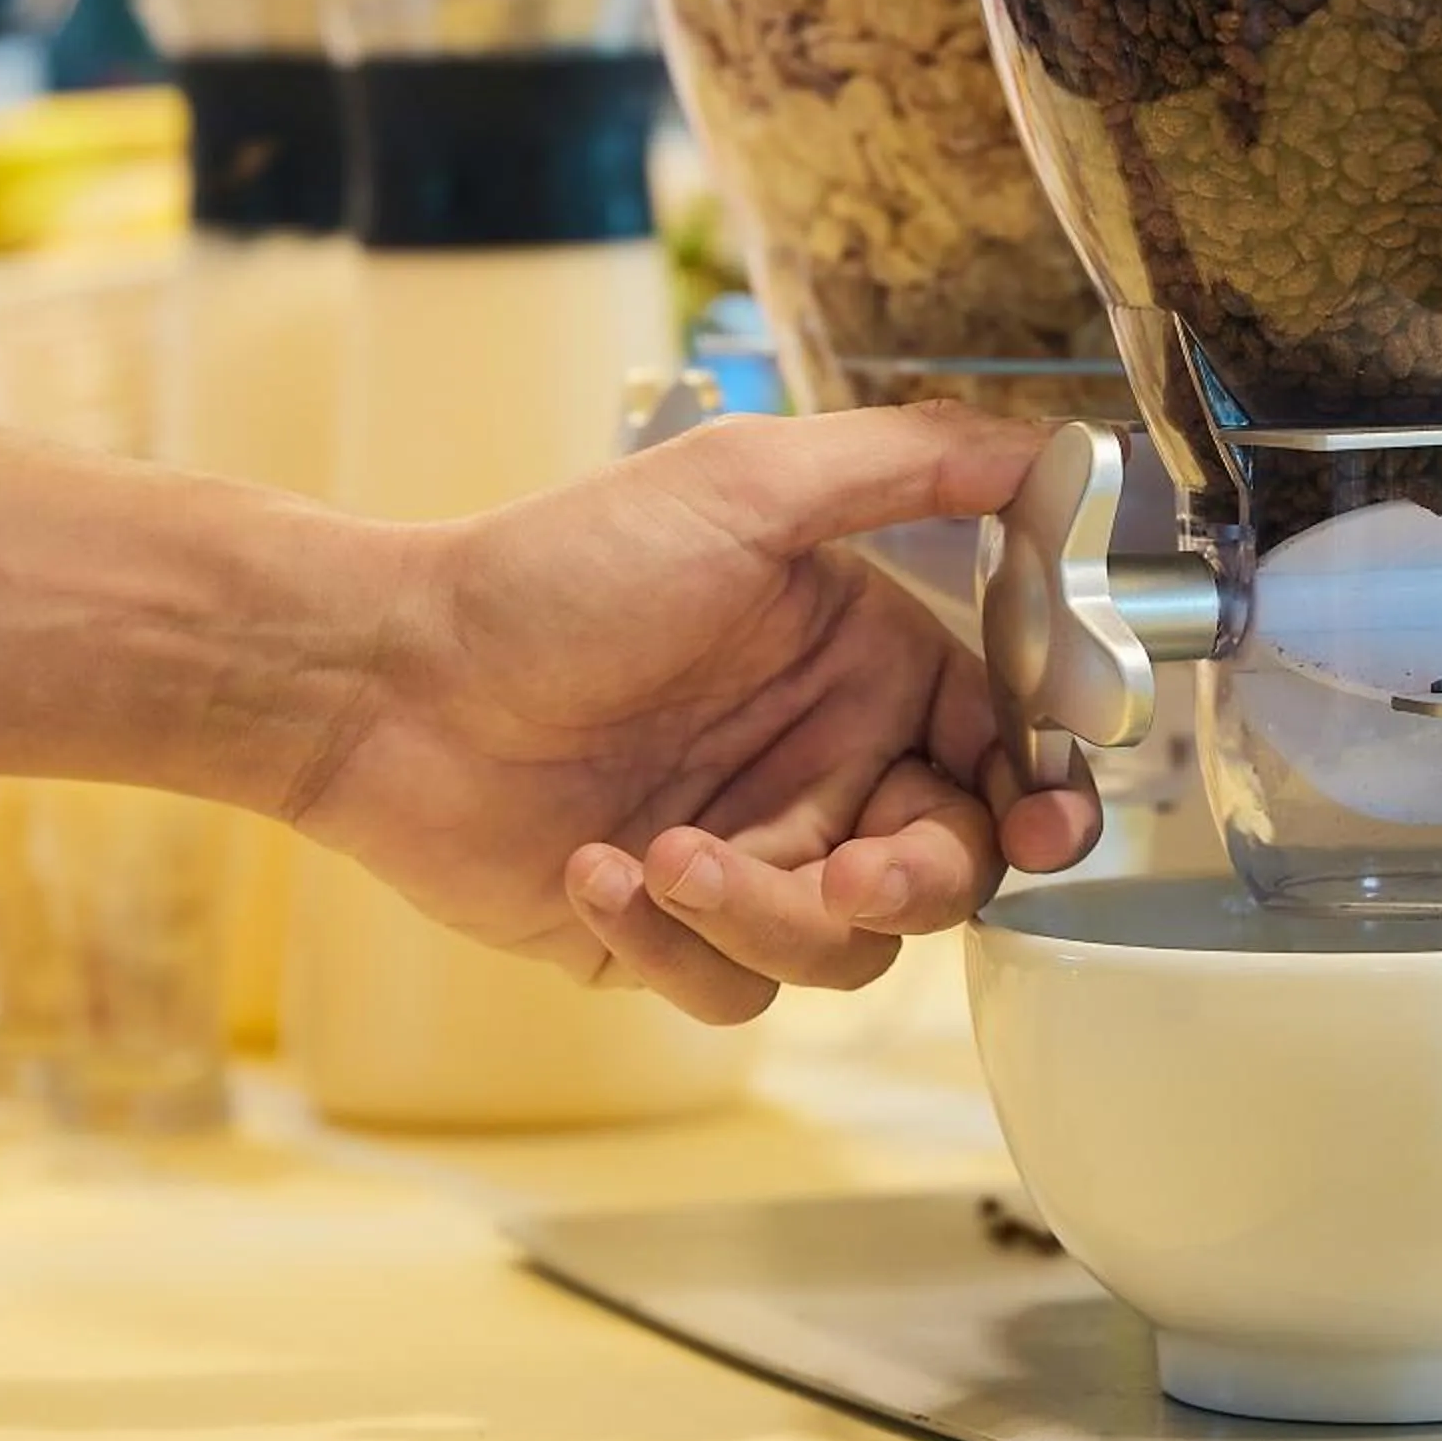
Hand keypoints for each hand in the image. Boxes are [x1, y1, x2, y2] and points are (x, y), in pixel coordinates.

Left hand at [287, 405, 1103, 1022]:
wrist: (387, 681)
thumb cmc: (557, 574)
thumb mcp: (745, 483)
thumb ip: (911, 464)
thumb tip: (1054, 451)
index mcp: (862, 664)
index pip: (1000, 753)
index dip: (1044, 799)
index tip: (1049, 821)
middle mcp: (820, 764)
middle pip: (944, 873)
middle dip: (907, 884)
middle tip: (848, 873)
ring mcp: (747, 856)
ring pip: (842, 951)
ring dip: (763, 912)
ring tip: (665, 853)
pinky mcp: (667, 936)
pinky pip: (730, 989)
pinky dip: (668, 940)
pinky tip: (597, 870)